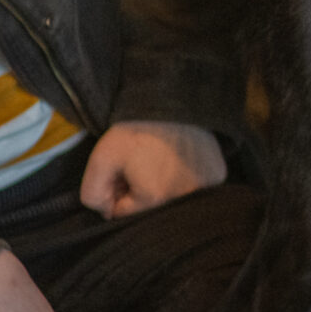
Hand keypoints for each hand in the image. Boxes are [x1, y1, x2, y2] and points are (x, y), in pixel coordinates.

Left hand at [80, 120, 225, 218]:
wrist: (172, 98)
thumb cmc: (136, 129)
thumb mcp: (100, 158)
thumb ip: (92, 193)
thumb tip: (106, 212)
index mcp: (155, 198)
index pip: (124, 213)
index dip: (116, 192)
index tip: (121, 172)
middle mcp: (185, 199)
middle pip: (150, 209)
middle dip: (139, 193)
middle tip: (139, 165)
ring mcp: (206, 187)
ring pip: (173, 200)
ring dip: (163, 187)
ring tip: (158, 161)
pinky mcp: (218, 176)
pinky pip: (196, 188)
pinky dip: (186, 179)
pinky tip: (180, 159)